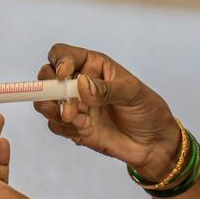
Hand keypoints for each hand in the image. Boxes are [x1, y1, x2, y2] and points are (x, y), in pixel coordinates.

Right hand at [35, 43, 181, 180]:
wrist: (153, 143)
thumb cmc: (147, 109)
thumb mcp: (133, 94)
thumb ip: (107, 89)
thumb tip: (81, 85)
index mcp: (93, 66)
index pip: (64, 54)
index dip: (58, 61)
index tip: (64, 75)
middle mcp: (78, 83)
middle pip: (47, 77)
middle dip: (48, 88)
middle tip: (64, 103)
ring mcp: (75, 106)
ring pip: (46, 102)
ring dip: (52, 110)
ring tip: (73, 118)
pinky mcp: (74, 127)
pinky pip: (55, 125)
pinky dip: (64, 128)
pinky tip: (84, 130)